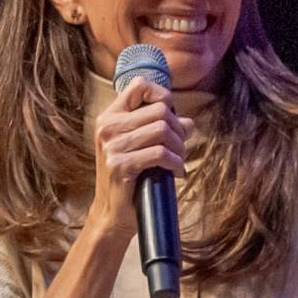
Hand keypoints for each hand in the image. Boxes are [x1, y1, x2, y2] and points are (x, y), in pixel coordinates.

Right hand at [86, 66, 184, 235]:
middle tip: (179, 148)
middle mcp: (107, 127)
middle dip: (178, 129)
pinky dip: (176, 163)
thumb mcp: (144, 147)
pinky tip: (176, 172)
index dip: (162, 95)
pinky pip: (160, 153)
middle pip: (160, 110)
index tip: (170, 116)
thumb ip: (163, 129)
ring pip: (162, 130)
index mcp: (110, 117)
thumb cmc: (133, 177)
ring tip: (178, 161)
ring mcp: (111, 146)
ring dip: (180, 148)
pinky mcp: (120, 165)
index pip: (139, 85)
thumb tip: (189, 122)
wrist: (113, 212)